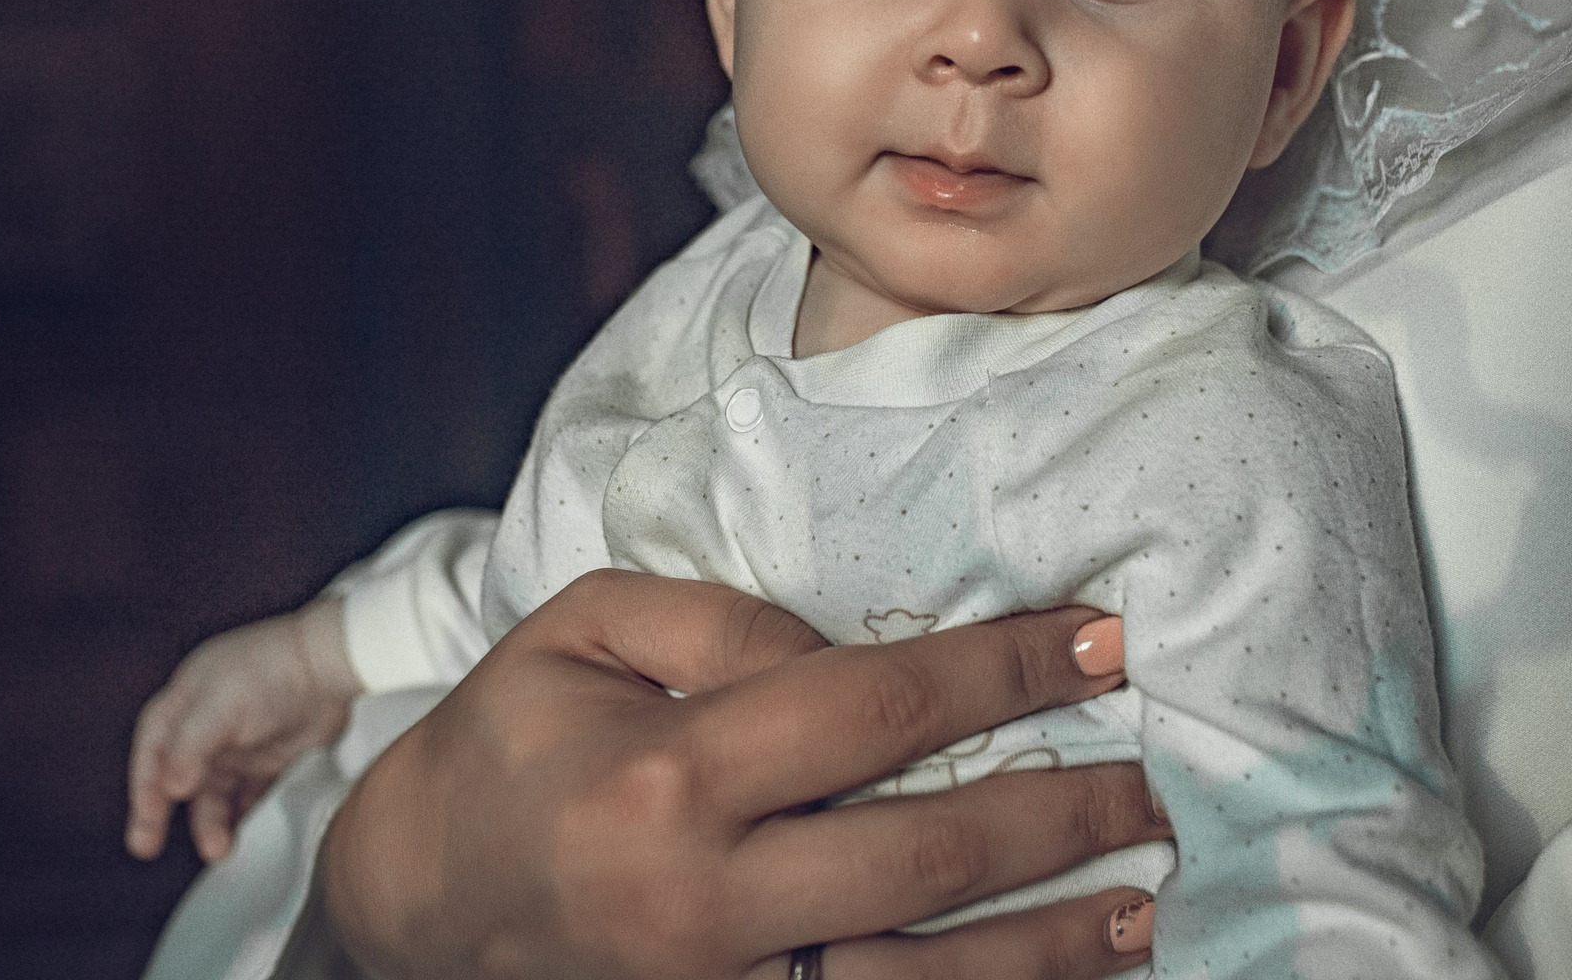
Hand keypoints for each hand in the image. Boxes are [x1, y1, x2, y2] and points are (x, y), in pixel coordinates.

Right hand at [126, 594, 359, 861]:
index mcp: (186, 702)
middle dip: (160, 813)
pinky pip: (246, 797)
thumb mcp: (221, 705)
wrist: (331, 664)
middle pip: (176, 777)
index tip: (145, 820)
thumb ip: (190, 747)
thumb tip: (170, 788)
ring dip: (210, 822)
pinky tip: (238, 834)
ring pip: (212, 793)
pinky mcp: (269, 759)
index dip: (144, 785)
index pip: (152, 749)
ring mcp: (238, 743)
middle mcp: (207, 725)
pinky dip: (239, 817)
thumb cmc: (274, 670)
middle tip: (148, 846)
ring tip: (217, 848)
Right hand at [320, 569, 1167, 978]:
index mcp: (669, 774)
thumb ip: (721, 625)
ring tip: (1145, 902)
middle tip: (1155, 778)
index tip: (1098, 641)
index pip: (875, 708)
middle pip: (927, 857)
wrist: (416, 908)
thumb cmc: (510, 747)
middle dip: (1063, 814)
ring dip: (1050, 950)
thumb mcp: (579, 634)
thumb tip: (853, 655)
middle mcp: (704, 901)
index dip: (1002, 670)